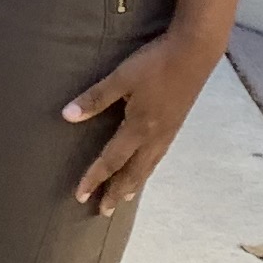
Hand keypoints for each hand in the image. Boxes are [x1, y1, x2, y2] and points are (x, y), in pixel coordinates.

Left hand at [64, 27, 222, 214]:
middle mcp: (155, 136)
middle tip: (102, 211)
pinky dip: (148, 168)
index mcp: (139, 128)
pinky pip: (159, 156)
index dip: (94, 178)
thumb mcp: (121, 77)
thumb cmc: (156, 62)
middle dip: (115, 192)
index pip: (111, 160)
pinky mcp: (177, 123)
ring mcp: (169, 131)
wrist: (196, 51)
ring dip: (133, 184)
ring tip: (123, 197)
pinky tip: (147, 166)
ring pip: (148, 166)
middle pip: (132, 172)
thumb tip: (66, 116)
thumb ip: (95, 98)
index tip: (80, 196)